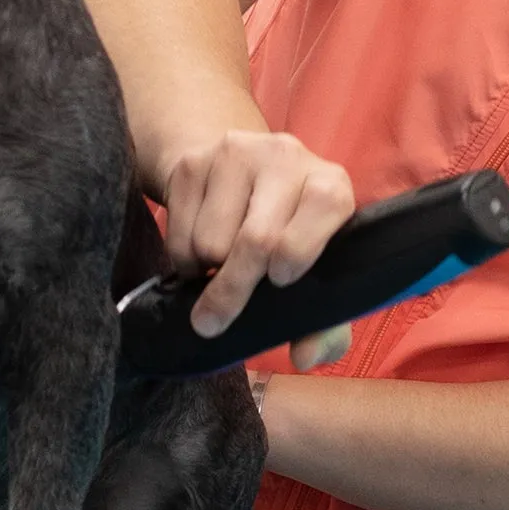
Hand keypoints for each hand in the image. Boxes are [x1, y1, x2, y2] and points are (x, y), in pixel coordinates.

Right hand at [163, 129, 356, 347]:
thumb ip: (324, 324)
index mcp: (330, 184)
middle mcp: (287, 157)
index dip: (299, 251)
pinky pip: (178, 232)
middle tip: (216, 321)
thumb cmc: (288, 237)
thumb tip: (304, 356)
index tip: (279, 281)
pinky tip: (200, 251)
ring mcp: (237, 153)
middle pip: (256, 238)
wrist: (237, 173)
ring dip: (208, 270)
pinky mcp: (194, 163)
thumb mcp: (317, 273)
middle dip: (234, 289)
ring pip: (210, 240)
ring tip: (221, 266)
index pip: (323, 208)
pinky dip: (184, 259)